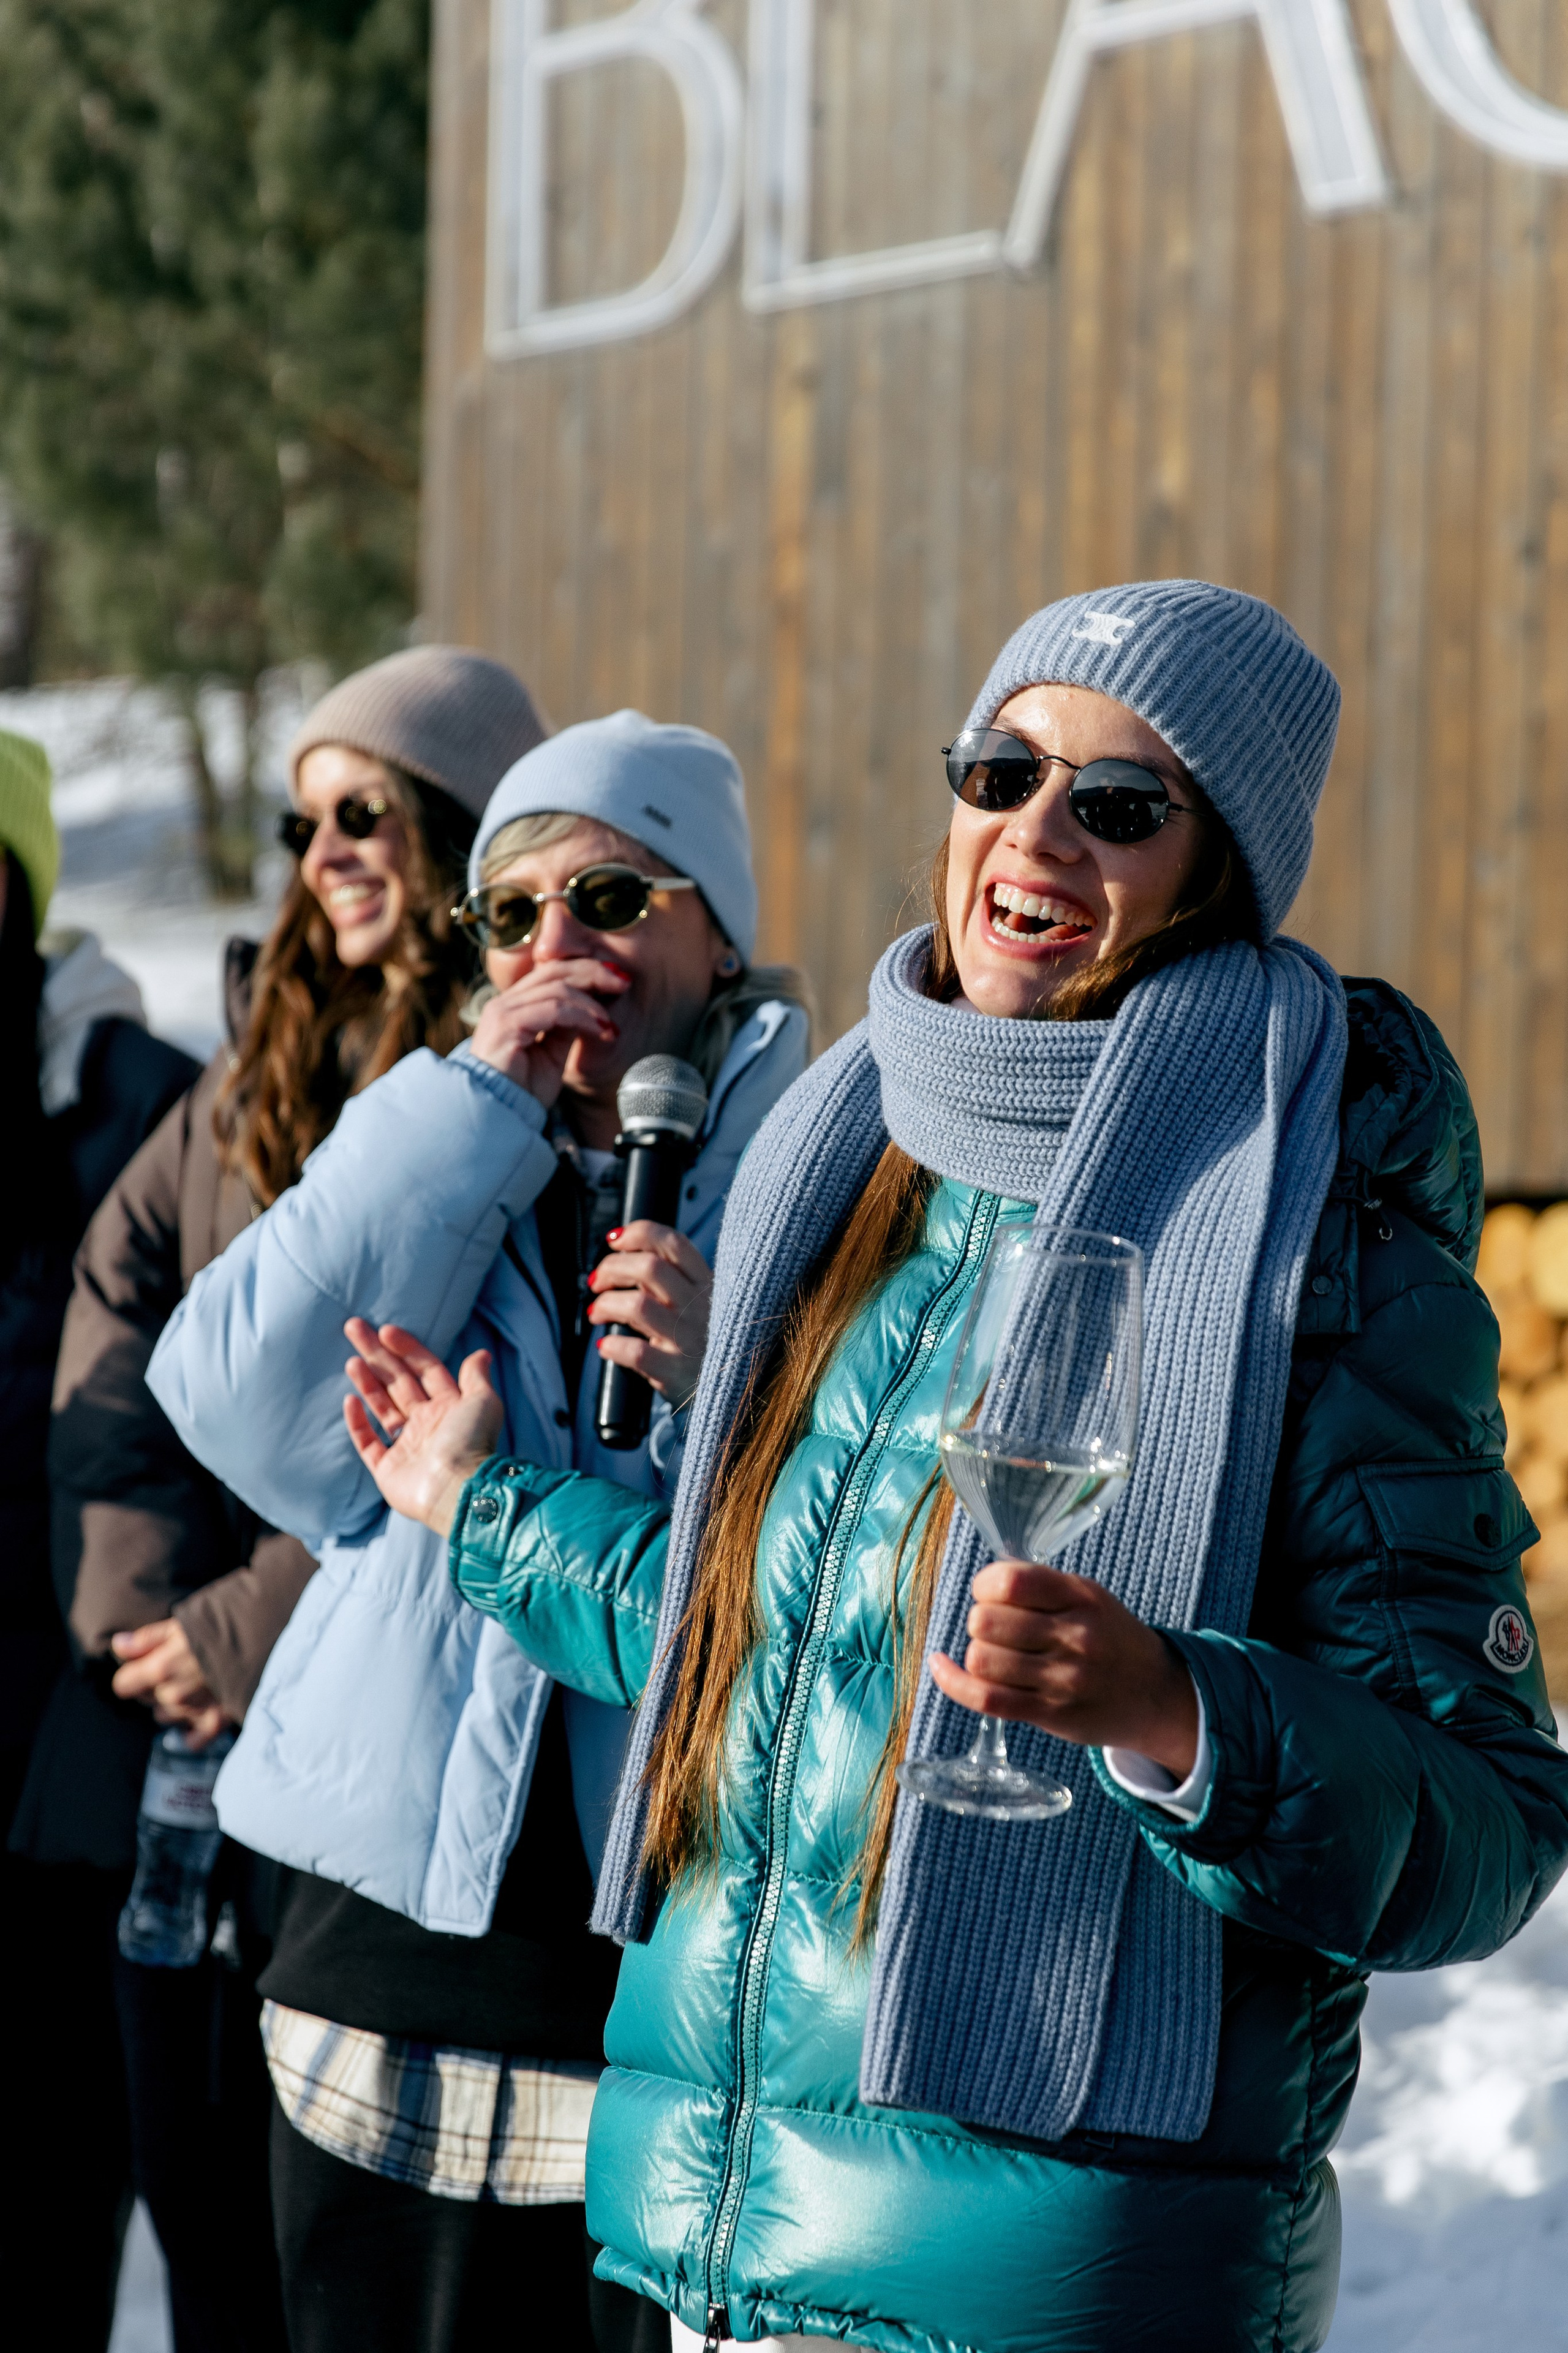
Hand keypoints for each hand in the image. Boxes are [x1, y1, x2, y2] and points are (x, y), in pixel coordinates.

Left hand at [111, 1620, 228, 1748]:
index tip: (146, 1663)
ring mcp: (194, 1713)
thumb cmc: (223, 1626)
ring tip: (194, 1684)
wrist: (265, 1641)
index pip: (123, 1685)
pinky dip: (193, 1729)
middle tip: (180, 1666)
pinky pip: (191, 1740)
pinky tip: (201, 1710)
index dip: (132, 1673)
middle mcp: (173, 1697)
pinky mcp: (216, 1723)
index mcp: (160, 1670)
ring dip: (175, 1705)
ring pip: (166, 1717)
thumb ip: (147, 1638)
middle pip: (146, 1700)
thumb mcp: (182, 1624)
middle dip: (156, 1686)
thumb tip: (117, 1645)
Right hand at [343, 1320, 503, 1536]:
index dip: (407, 1348)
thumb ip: (476, 1377)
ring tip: (352, 1360)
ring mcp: (406, 1447)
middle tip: (354, 1328)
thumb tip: (481, 1354)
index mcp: (448, 1407)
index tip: (386, 1330)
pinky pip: (369, 1442)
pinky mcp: (388, 1470)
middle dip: (377, 1355)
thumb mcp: (483, 1402)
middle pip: (398, 1382)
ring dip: (367, 1382)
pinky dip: (359, 1423)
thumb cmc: (473, 1444)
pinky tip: (349, 1400)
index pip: (424, 1370)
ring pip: (382, 1407)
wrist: (458, 1490)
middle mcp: (427, 1424)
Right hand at [470, 959, 627, 1105]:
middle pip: (555, 970)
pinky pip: (553, 1010)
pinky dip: (582, 1017)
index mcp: (514, 1005)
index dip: (587, 971)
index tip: (618, 981)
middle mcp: (505, 1002)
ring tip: (610, 1024)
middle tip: (624, 983)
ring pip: (558, 988)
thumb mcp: (553, 1052)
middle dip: (594, 973)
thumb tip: (592, 1006)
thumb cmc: (523, 1090)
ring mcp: (503, 1011)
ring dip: (592, 1004)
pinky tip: (600, 1029)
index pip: (552, 972)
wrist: (499, 1117)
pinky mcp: (507, 1024)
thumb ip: (567, 1026)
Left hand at [586, 1220, 712, 1407]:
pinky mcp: (676, 1372)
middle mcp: (700, 1306)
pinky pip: (636, 1353)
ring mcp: (689, 1339)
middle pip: (648, 1268)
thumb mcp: (702, 1302)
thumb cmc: (706, 1341)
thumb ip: (670, 1279)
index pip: (673, 1244)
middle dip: (611, 1268)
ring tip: (597, 1312)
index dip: (638, 1233)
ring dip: (605, 1304)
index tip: (614, 1240)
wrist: (734, 1391)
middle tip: (597, 1281)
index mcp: (707, 1283)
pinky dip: (612, 1346)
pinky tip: (606, 1346)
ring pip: (636, 1306)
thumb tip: (622, 1256)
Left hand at [928, 1560, 1198, 1777]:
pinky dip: (953, 1682)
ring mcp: (1064, 1679)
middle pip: (986, 1622)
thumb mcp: (1088, 1597)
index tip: (990, 1594)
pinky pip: (987, 1699)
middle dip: (979, 1623)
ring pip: (981, 1661)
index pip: (1009, 1582)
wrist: (1155, 1694)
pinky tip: (941, 1667)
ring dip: (976, 1655)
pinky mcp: (1052, 1714)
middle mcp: (1074, 1636)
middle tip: (997, 1630)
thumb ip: (1039, 1586)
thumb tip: (983, 1581)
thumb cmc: (1110, 1638)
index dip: (984, 1585)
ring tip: (995, 1655)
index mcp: (1080, 1596)